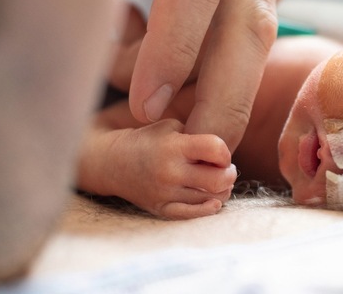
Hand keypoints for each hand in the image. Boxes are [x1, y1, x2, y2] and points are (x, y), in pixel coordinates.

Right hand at [105, 119, 236, 219]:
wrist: (113, 162)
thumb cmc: (150, 140)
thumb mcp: (172, 127)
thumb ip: (198, 138)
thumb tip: (226, 158)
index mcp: (174, 146)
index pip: (215, 149)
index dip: (224, 152)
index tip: (220, 154)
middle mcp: (170, 171)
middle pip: (218, 180)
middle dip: (229, 175)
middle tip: (227, 171)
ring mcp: (165, 193)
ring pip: (210, 199)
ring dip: (222, 191)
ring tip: (217, 182)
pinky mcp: (161, 208)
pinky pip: (192, 214)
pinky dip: (207, 209)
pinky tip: (213, 202)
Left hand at [127, 0, 285, 152]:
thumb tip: (122, 55)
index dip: (174, 47)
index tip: (146, 107)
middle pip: (251, 19)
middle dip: (225, 97)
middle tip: (196, 149)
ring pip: (262, 30)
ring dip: (228, 87)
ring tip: (190, 124)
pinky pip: (257, 26)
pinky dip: (224, 63)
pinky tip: (194, 80)